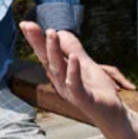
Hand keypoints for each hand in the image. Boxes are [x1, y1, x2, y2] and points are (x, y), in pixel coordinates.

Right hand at [20, 22, 136, 129]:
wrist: (112, 115)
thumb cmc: (97, 91)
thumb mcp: (86, 65)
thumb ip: (74, 49)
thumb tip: (61, 31)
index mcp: (60, 73)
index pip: (45, 54)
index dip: (35, 39)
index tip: (25, 23)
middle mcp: (61, 82)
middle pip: (47, 59)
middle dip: (38, 42)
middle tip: (29, 25)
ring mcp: (71, 91)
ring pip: (59, 69)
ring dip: (54, 51)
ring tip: (52, 32)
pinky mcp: (84, 99)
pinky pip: (76, 84)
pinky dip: (74, 71)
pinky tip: (73, 58)